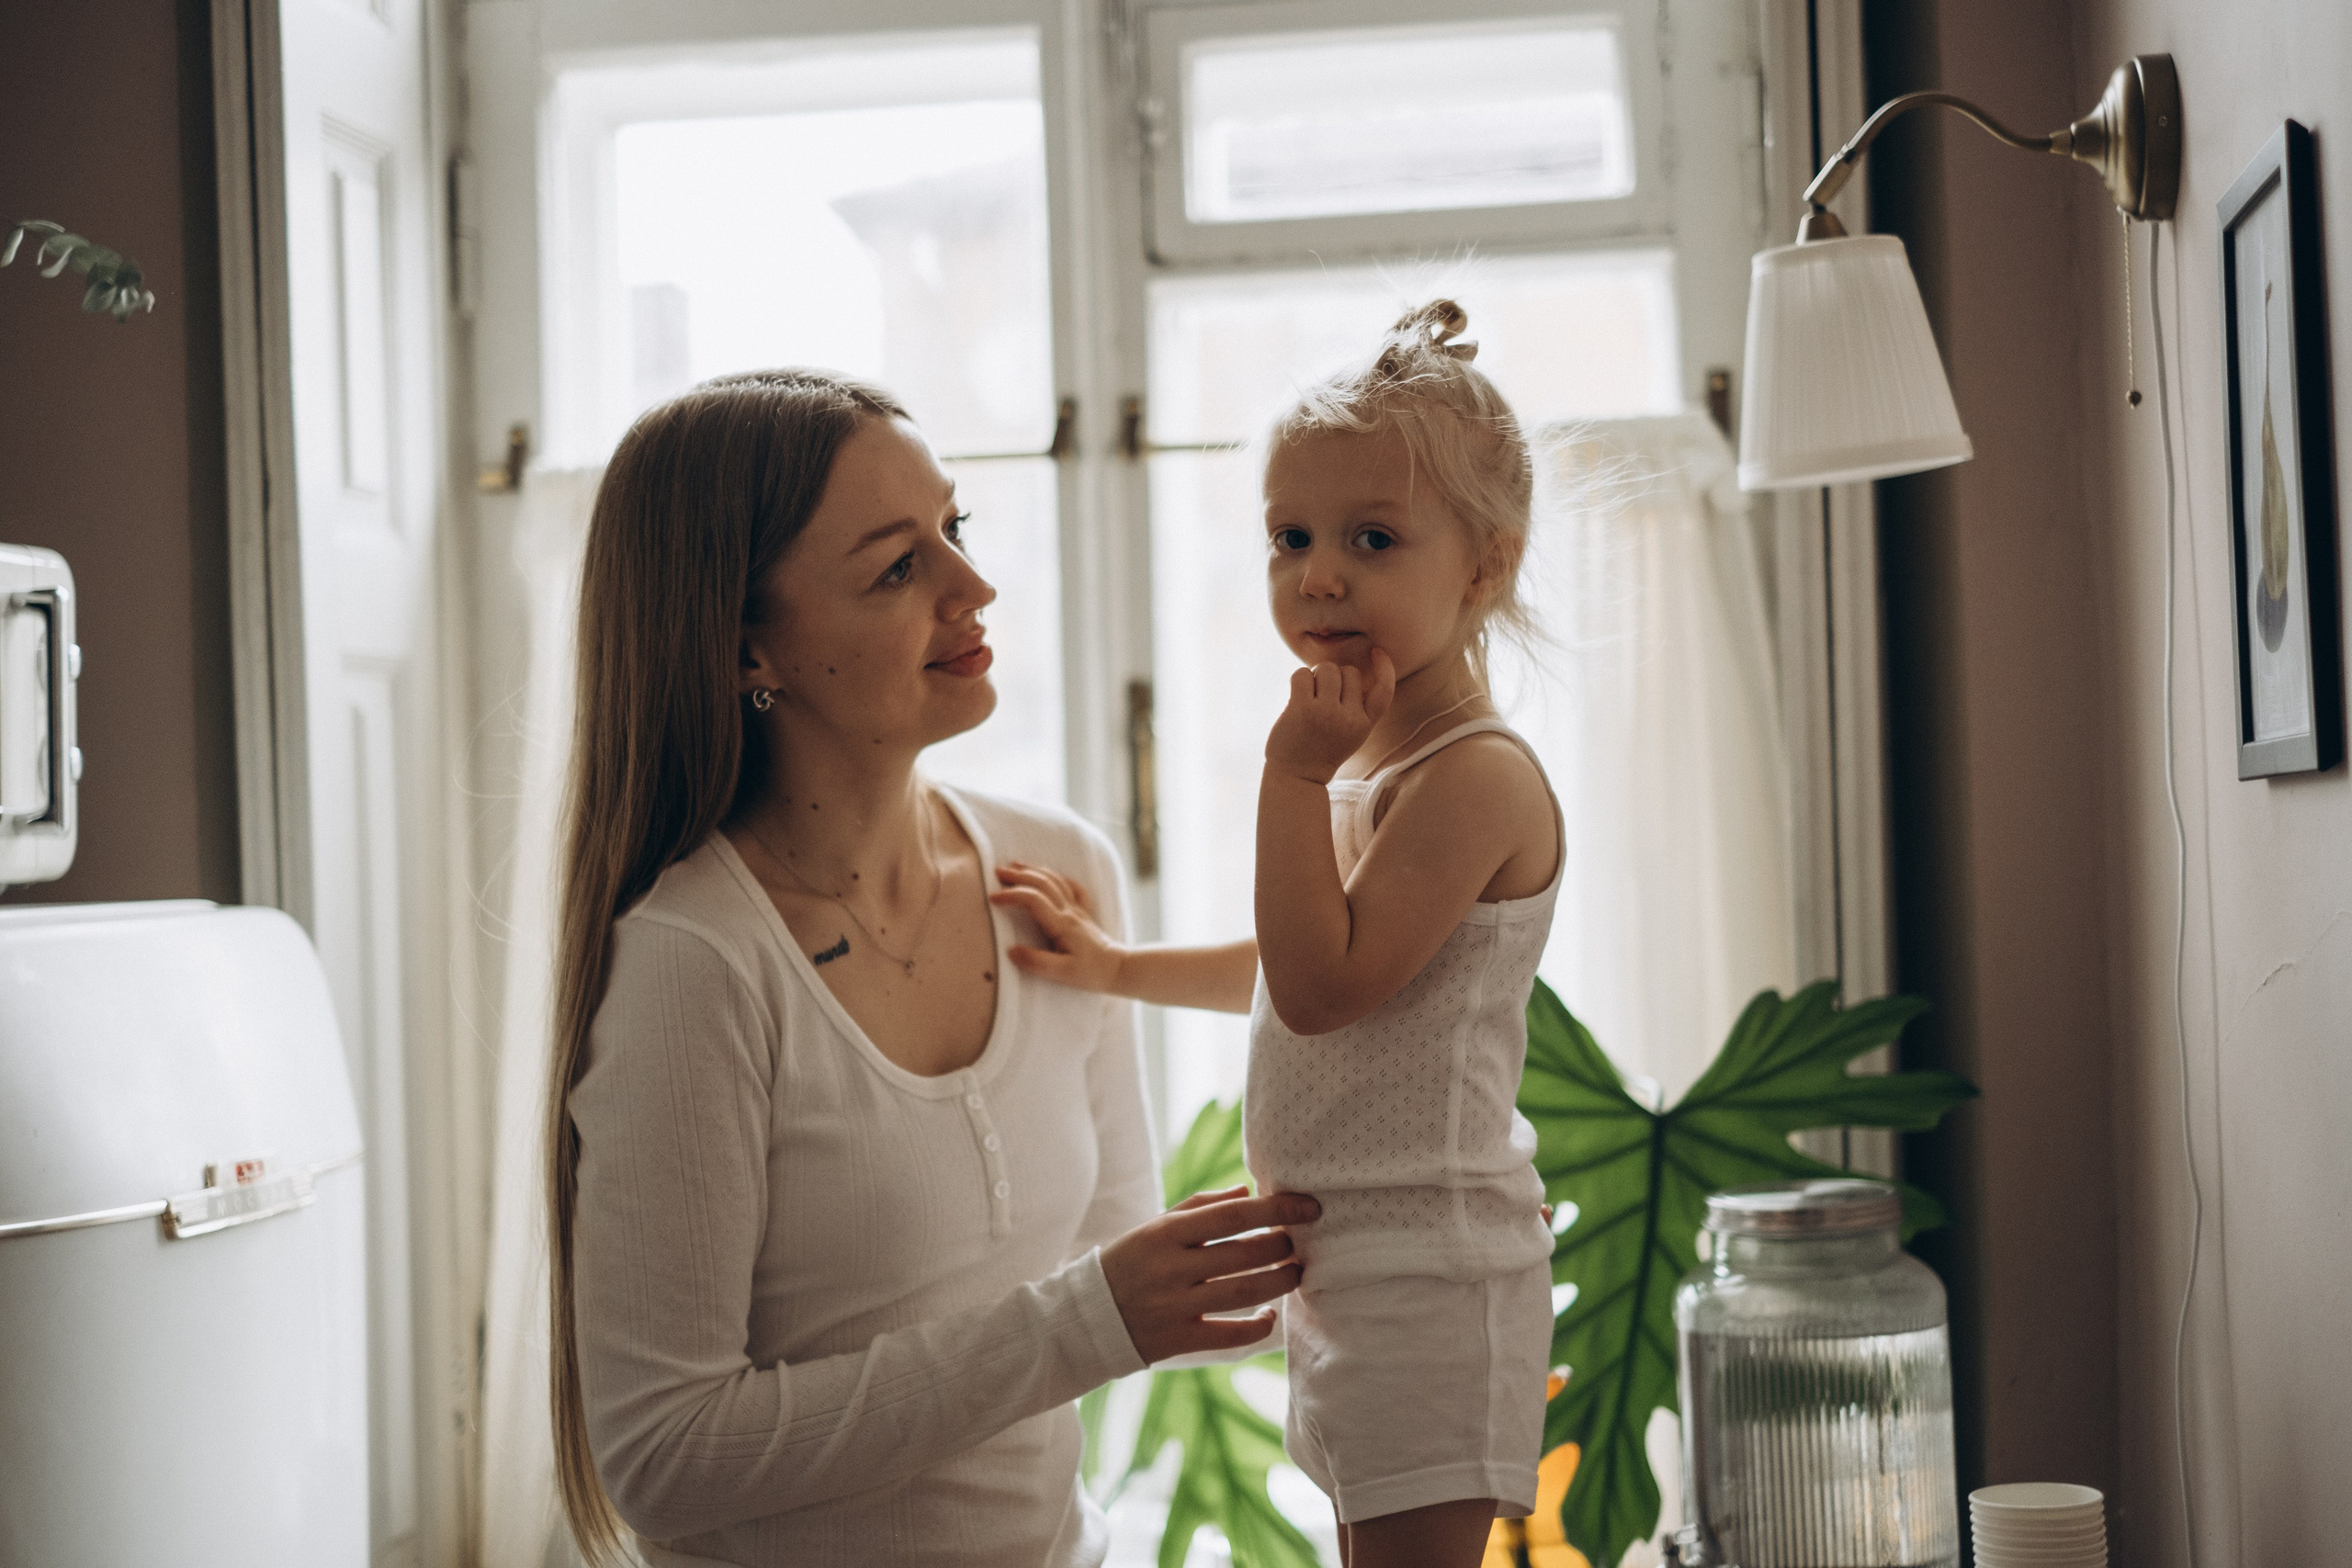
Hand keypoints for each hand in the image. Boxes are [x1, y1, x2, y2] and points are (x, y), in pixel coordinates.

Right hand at [992, 863, 1127, 992]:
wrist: (1119, 969)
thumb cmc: (1091, 973)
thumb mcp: (1062, 974)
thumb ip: (1036, 962)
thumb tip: (1011, 950)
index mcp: (1062, 924)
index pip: (1033, 899)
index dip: (1012, 895)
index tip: (993, 899)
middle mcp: (1069, 911)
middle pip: (1042, 883)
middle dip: (1018, 875)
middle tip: (996, 872)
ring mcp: (1078, 910)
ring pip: (1055, 881)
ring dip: (1034, 870)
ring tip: (1015, 866)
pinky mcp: (1083, 913)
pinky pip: (1072, 887)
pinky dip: (1058, 877)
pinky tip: (1050, 876)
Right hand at [1099, 1186, 1319, 1362]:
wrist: (1087, 1315)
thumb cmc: (1130, 1261)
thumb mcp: (1155, 1225)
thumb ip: (1200, 1206)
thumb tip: (1248, 1193)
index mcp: (1167, 1232)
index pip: (1233, 1216)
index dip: (1276, 1211)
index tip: (1309, 1207)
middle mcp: (1172, 1268)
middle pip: (1245, 1255)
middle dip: (1283, 1247)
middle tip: (1299, 1243)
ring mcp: (1176, 1306)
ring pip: (1244, 1293)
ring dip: (1280, 1282)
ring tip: (1296, 1272)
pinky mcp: (1180, 1339)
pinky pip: (1231, 1335)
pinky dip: (1258, 1326)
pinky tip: (1271, 1315)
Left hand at [1265, 650, 1395, 783]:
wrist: (1296, 777)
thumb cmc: (1321, 750)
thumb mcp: (1351, 734)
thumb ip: (1356, 707)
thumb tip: (1345, 670)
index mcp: (1364, 725)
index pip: (1384, 691)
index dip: (1385, 668)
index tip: (1377, 652)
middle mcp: (1349, 718)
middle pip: (1348, 671)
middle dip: (1334, 676)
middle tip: (1321, 696)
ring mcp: (1325, 713)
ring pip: (1326, 669)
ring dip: (1314, 676)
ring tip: (1309, 697)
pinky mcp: (1301, 709)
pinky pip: (1302, 674)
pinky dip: (1298, 679)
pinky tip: (1295, 697)